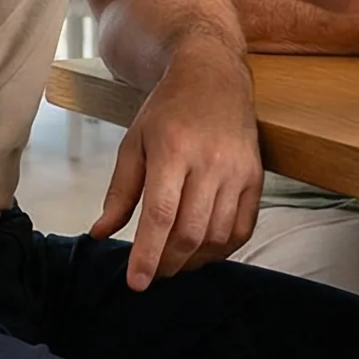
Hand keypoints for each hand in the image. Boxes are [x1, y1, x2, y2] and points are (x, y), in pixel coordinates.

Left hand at [90, 43, 261, 290]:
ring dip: (194, 260)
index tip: (137, 281)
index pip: (161, 215)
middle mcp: (210, 161)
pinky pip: (242, 228)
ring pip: (217, 235)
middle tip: (153, 272)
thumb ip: (120, 192)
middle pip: (190, 231)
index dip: (148, 254)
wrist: (214, 76)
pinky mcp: (256, 178)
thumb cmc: (170, 109)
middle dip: (168, 262)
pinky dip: (222, 249)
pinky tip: (203, 250)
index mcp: (172, 150)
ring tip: (175, 261)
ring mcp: (237, 170)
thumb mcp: (134, 143)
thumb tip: (102, 233)